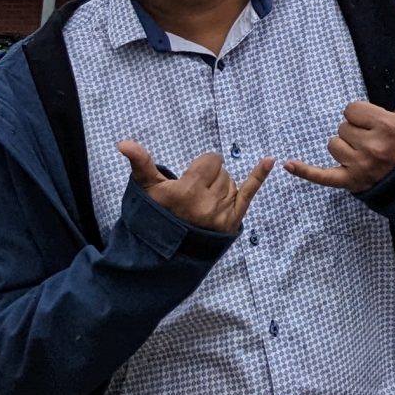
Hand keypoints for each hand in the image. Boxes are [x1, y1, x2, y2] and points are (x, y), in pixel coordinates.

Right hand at [118, 141, 269, 234]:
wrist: (165, 253)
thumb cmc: (155, 216)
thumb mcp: (146, 189)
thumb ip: (141, 162)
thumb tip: (123, 142)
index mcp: (188, 190)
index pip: (210, 161)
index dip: (200, 167)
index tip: (189, 180)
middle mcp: (208, 202)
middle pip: (222, 171)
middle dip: (209, 178)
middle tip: (194, 195)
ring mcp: (222, 213)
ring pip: (231, 183)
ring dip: (221, 187)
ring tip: (203, 203)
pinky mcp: (232, 221)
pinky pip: (249, 194)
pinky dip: (259, 176)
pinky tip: (270, 160)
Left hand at [284, 47, 394, 194]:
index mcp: (387, 126)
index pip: (352, 109)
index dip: (363, 114)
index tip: (378, 123)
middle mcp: (373, 147)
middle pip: (342, 127)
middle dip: (356, 130)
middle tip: (374, 140)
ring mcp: (360, 166)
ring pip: (333, 145)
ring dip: (345, 147)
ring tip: (365, 153)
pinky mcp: (350, 182)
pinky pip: (322, 176)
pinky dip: (305, 171)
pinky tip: (289, 164)